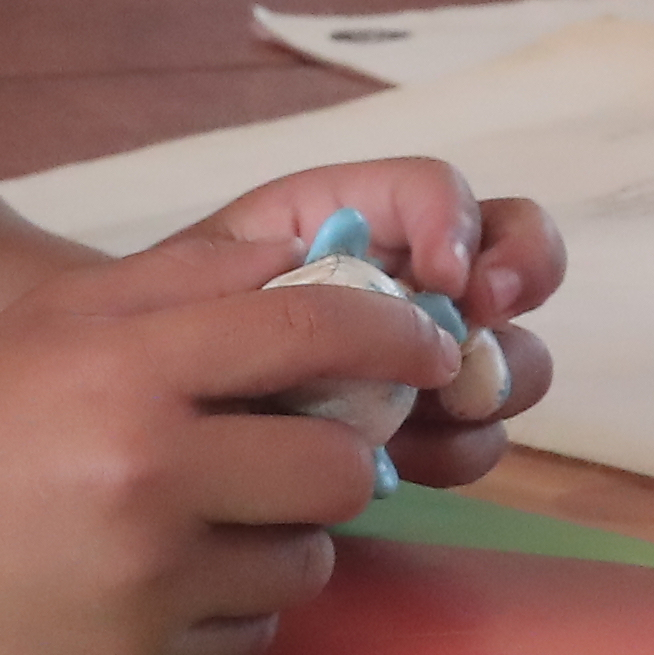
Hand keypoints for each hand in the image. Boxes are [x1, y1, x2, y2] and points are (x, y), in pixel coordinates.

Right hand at [0, 233, 463, 654]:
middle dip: (339, 456)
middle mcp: (149, 472)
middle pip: (343, 468)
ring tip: (213, 515)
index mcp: (135, 367)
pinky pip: (255, 631)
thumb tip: (337, 262)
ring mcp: (144, 578)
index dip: (397, 338)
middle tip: (299, 448)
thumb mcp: (73, 312)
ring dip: (285, 535)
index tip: (423, 350)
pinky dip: (234, 604)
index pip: (320, 334)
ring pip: (308, 560)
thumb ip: (203, 279)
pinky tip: (169, 573)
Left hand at [170, 158, 565, 478]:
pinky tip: (409, 462)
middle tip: (477, 328)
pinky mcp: (421, 430)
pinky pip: (477, 434)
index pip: (438, 192)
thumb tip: (329, 271)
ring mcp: (424, 357)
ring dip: (490, 383)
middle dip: (520, 282)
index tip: (444, 276)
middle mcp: (409, 278)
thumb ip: (256, 263)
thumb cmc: (154, 332)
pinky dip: (459, 446)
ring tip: (429, 418)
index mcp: (357, 218)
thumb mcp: (188, 280)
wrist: (133, 418)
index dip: (457, 222)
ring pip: (511, 354)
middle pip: (517, 256)